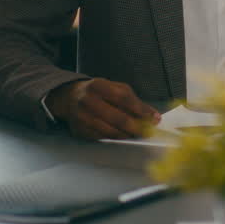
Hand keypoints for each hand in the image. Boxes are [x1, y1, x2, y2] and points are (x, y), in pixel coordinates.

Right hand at [45, 77, 160, 140]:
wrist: (70, 98)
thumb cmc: (99, 92)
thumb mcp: (117, 89)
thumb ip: (135, 102)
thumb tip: (154, 116)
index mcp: (98, 86)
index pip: (124, 99)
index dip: (141, 110)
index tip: (154, 119)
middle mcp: (87, 101)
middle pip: (117, 118)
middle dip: (137, 127)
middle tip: (149, 132)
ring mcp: (81, 117)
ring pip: (110, 131)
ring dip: (128, 135)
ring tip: (138, 134)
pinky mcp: (79, 130)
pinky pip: (102, 138)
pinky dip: (116, 138)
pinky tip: (124, 135)